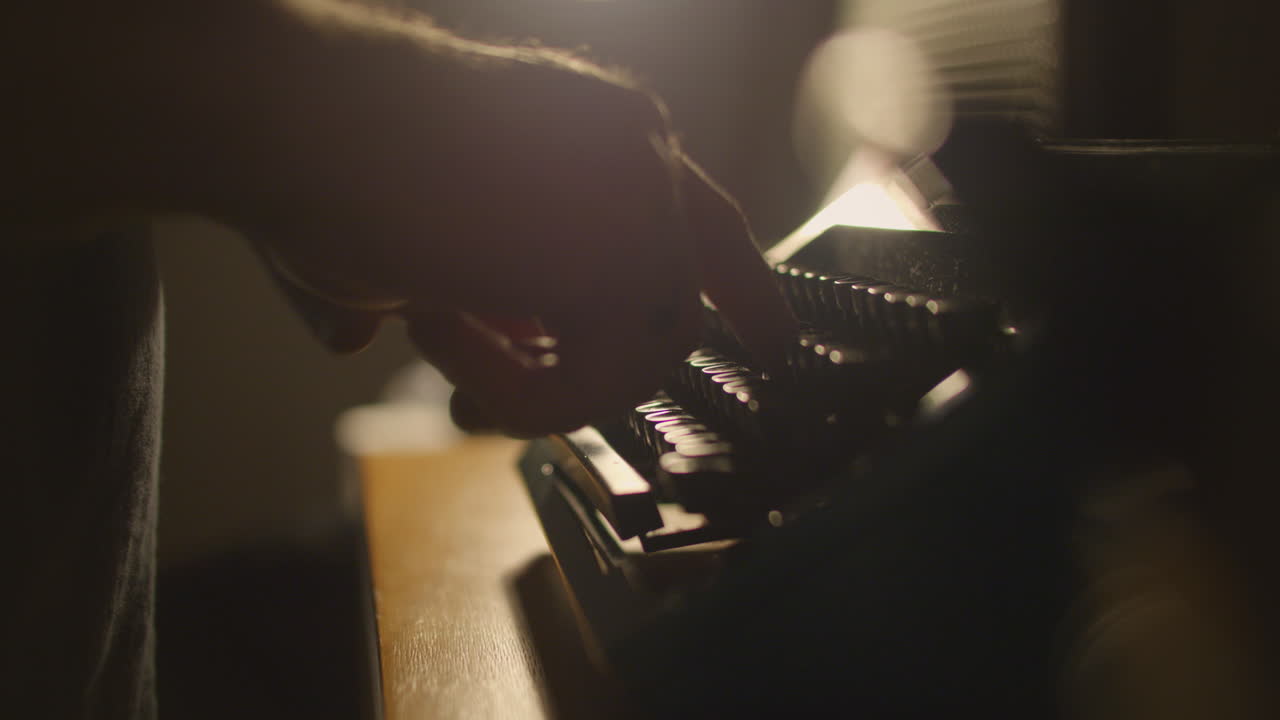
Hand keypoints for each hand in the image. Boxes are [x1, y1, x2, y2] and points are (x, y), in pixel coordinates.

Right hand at [230, 2, 793, 435]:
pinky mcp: (623, 257)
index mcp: (603, 131)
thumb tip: (402, 336)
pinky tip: (435, 327)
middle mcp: (638, 151)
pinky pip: (602, 386)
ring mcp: (641, 196)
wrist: (290, 112)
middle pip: (683, 291)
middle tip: (489, 398)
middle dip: (602, 369)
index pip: (704, 216)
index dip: (742, 287)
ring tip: (430, 325)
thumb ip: (464, 282)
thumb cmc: (321, 158)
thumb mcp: (420, 232)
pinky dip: (516, 395)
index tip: (771, 345)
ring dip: (526, 379)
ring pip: (644, 353)